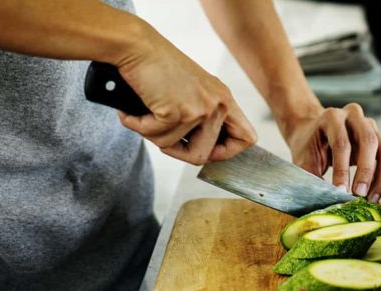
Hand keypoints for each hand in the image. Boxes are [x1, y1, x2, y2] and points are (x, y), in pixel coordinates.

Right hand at [114, 33, 256, 164]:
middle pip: (204, 155)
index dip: (226, 152)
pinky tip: (134, 108)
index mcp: (224, 99)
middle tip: (160, 131)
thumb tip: (203, 154)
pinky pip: (154, 136)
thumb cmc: (157, 66)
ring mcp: (200, 109)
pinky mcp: (177, 112)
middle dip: (177, 151)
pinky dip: (138, 125)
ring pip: (173, 147)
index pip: (246, 139)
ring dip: (153, 134)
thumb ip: (203, 117)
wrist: (136, 46)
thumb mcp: (193, 91)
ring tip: (146, 111)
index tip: (206, 150)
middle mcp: (218, 104)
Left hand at [280, 103, 380, 200]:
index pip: (341, 143)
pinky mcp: (378, 138)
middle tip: (359, 195)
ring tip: (370, 199)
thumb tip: (328, 200)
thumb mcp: (303, 159)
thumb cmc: (308, 146)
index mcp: (332, 117)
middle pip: (368, 141)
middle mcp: (354, 116)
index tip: (341, 191)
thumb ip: (313, 177)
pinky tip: (374, 194)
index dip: (342, 169)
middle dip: (365, 172)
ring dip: (379, 178)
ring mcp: (369, 125)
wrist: (313, 132)